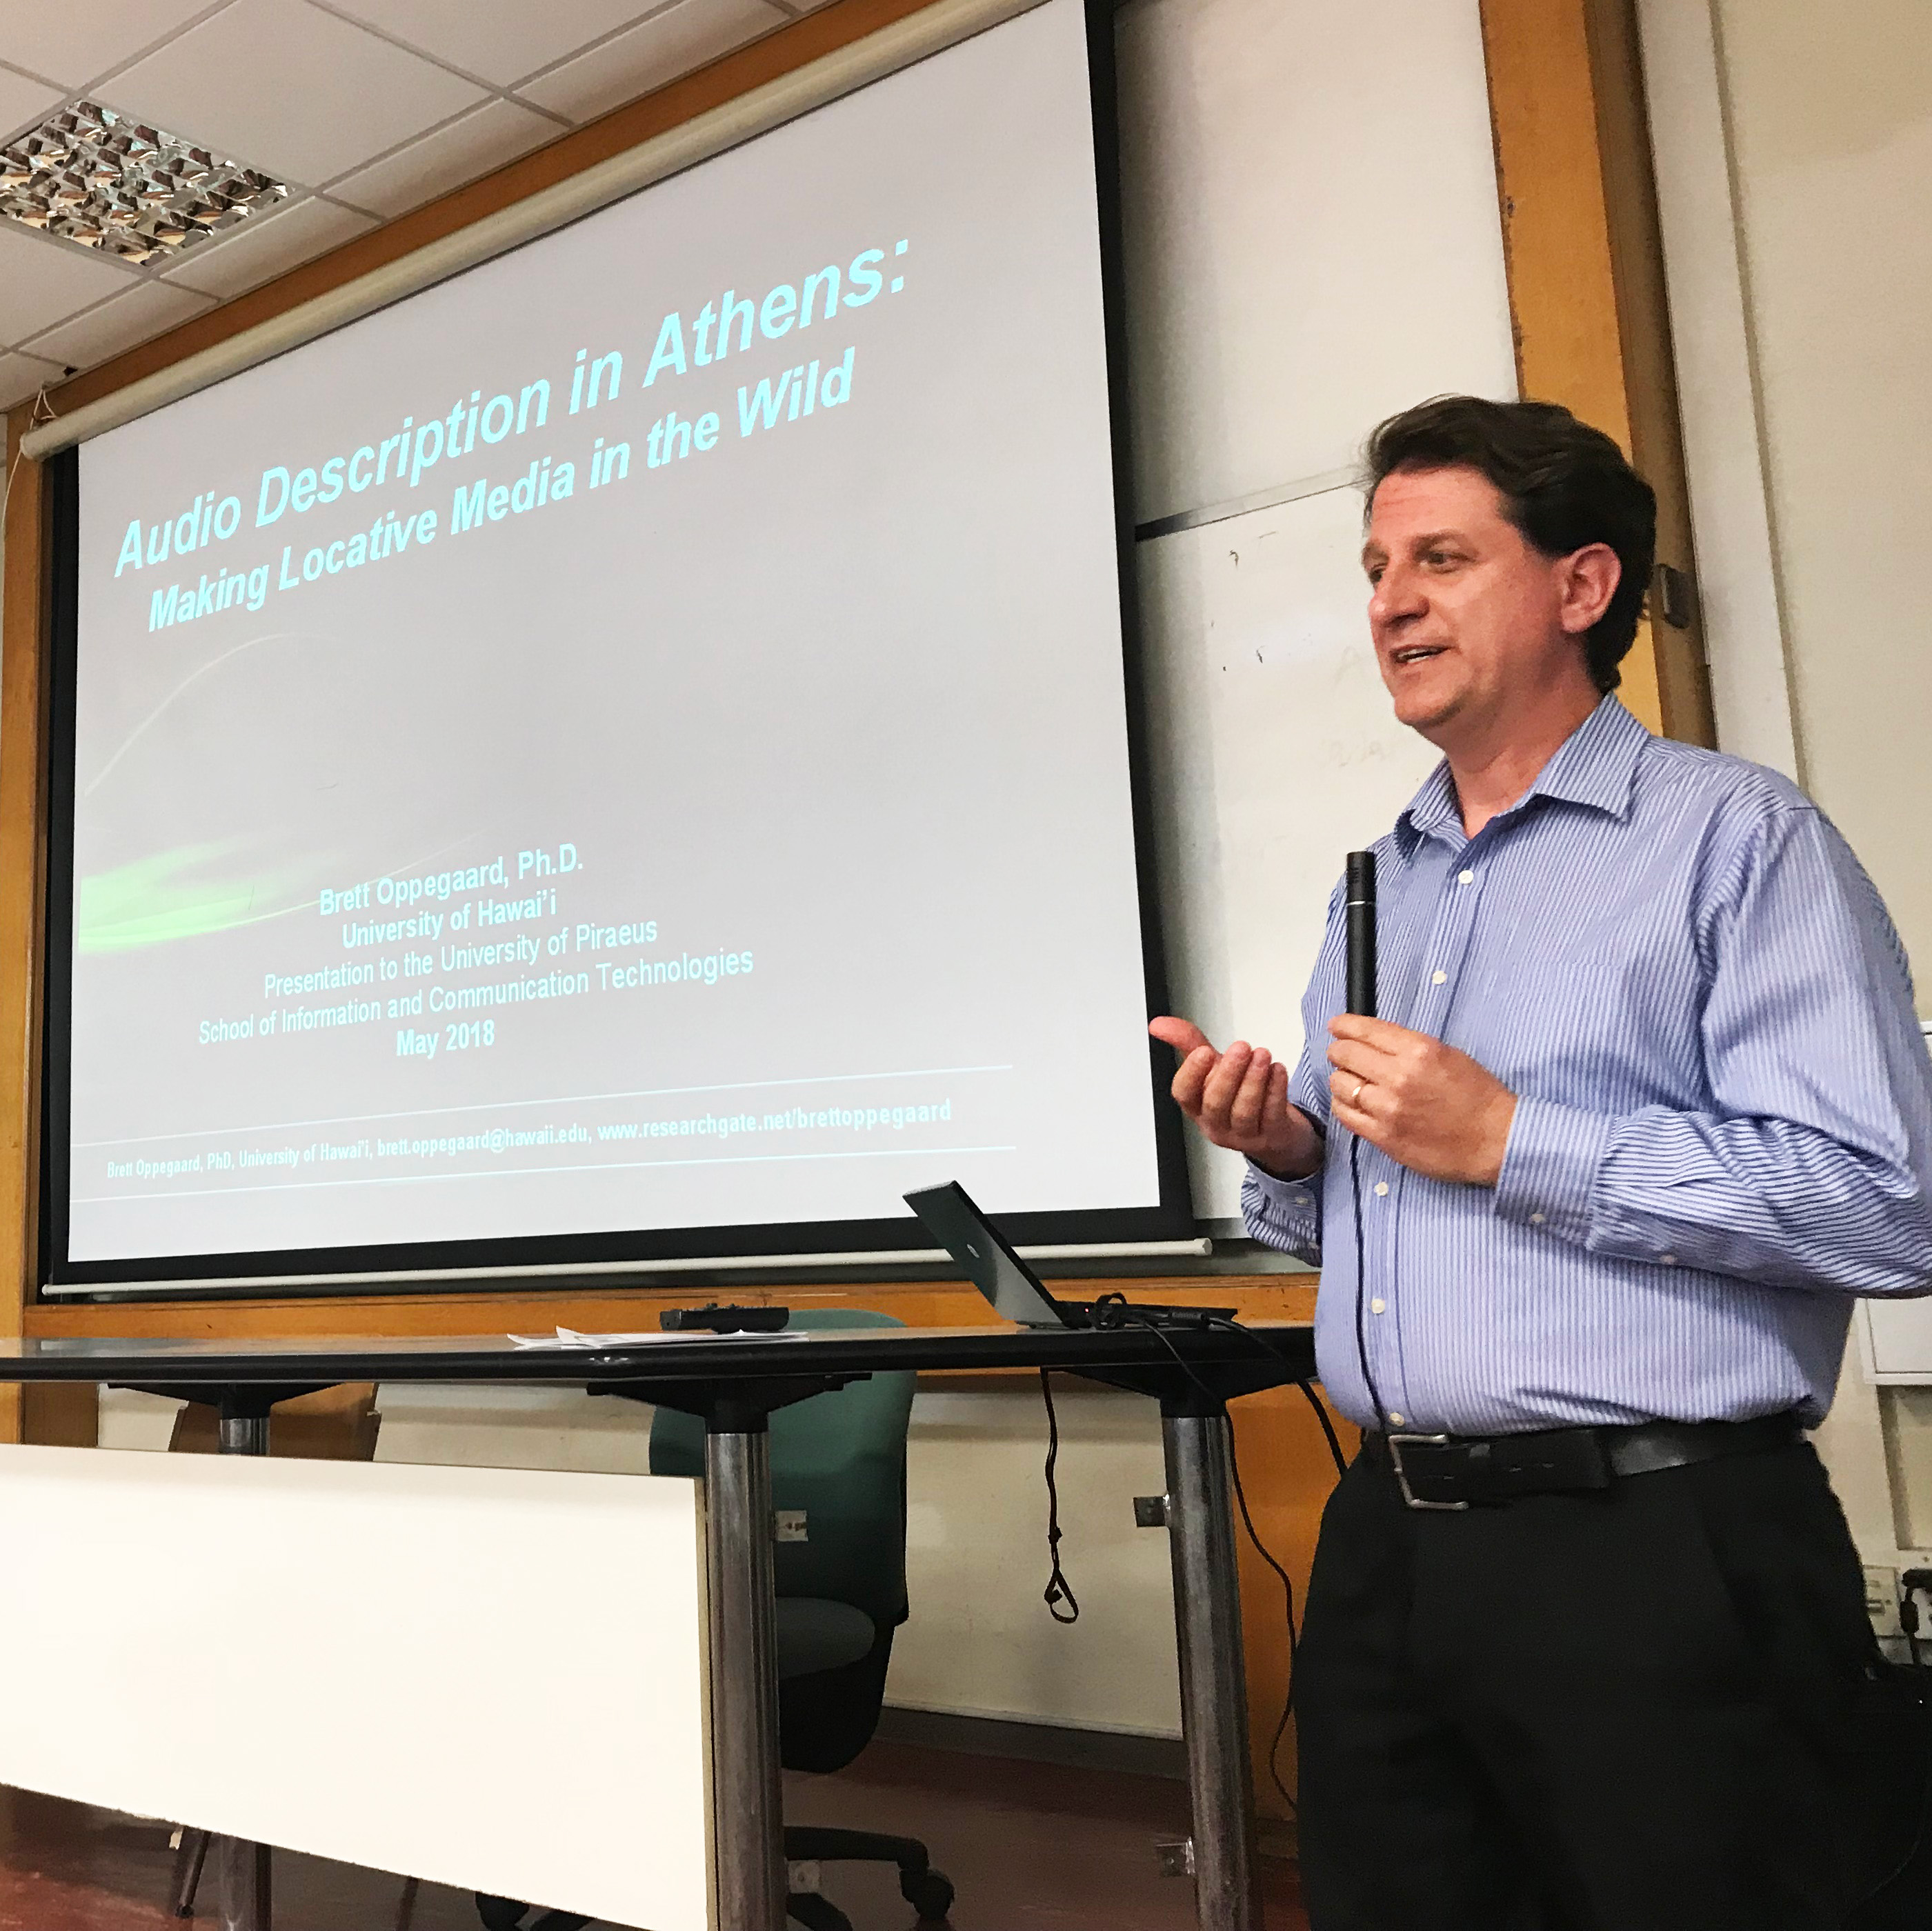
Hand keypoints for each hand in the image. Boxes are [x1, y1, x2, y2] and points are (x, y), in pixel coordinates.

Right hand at [1148, 1017, 1321, 1177]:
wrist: (1272, 1127)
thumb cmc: (1236, 1094)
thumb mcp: (1211, 1066)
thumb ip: (1187, 1043)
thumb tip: (1157, 1024)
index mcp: (1196, 1106)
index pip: (1184, 1094)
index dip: (1192, 1073)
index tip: (1203, 1051)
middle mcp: (1216, 1123)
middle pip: (1216, 1103)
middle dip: (1229, 1073)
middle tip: (1242, 1046)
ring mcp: (1243, 1134)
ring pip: (1244, 1110)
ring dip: (1254, 1079)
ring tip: (1263, 1054)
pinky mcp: (1271, 1136)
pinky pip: (1272, 1114)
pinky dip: (1275, 1090)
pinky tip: (1277, 1070)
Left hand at [1326, 1016, 1516, 1185]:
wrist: (1495, 1140)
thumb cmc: (1478, 1098)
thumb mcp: (1448, 1054)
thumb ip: (1408, 1046)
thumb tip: (1374, 1041)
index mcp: (1418, 1051)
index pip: (1365, 1030)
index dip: (1344, 1026)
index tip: (1337, 1026)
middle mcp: (1399, 1077)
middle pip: (1345, 1055)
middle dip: (1339, 1051)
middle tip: (1341, 1054)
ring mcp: (1388, 1108)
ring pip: (1339, 1084)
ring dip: (1341, 1080)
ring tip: (1351, 1082)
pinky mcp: (1383, 1136)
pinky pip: (1346, 1115)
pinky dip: (1344, 1106)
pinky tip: (1352, 1103)